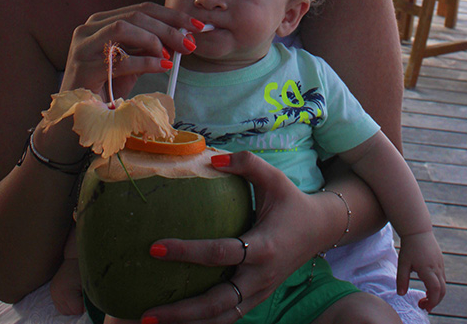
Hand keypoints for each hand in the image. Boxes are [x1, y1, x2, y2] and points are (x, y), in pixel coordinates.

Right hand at [61, 3, 200, 96]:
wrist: (78, 117)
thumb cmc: (105, 88)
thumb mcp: (132, 63)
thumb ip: (150, 48)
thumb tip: (183, 37)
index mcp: (102, 22)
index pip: (142, 9)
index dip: (172, 15)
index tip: (197, 25)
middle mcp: (89, 28)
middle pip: (136, 16)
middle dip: (168, 28)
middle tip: (189, 43)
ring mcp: (83, 46)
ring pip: (123, 28)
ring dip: (153, 40)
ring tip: (169, 57)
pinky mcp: (84, 68)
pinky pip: (119, 60)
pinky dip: (145, 62)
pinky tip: (161, 67)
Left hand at [134, 151, 335, 323]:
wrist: (319, 230)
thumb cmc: (291, 201)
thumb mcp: (274, 178)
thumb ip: (246, 164)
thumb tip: (212, 160)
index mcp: (263, 247)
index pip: (219, 253)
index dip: (187, 252)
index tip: (155, 246)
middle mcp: (260, 277)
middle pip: (218, 303)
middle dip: (182, 312)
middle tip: (147, 312)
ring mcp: (259, 293)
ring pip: (222, 318)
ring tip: (153, 322)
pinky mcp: (257, 300)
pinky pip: (228, 317)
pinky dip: (204, 323)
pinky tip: (178, 322)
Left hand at [397, 230, 445, 311]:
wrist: (418, 230)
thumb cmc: (409, 246)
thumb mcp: (403, 263)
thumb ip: (402, 279)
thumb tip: (401, 294)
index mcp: (428, 269)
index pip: (435, 290)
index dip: (432, 302)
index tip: (424, 307)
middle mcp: (437, 268)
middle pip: (442, 291)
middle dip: (434, 301)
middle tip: (423, 306)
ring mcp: (440, 265)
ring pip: (443, 285)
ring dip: (435, 294)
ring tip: (424, 298)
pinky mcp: (440, 262)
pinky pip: (442, 278)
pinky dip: (437, 287)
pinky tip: (427, 286)